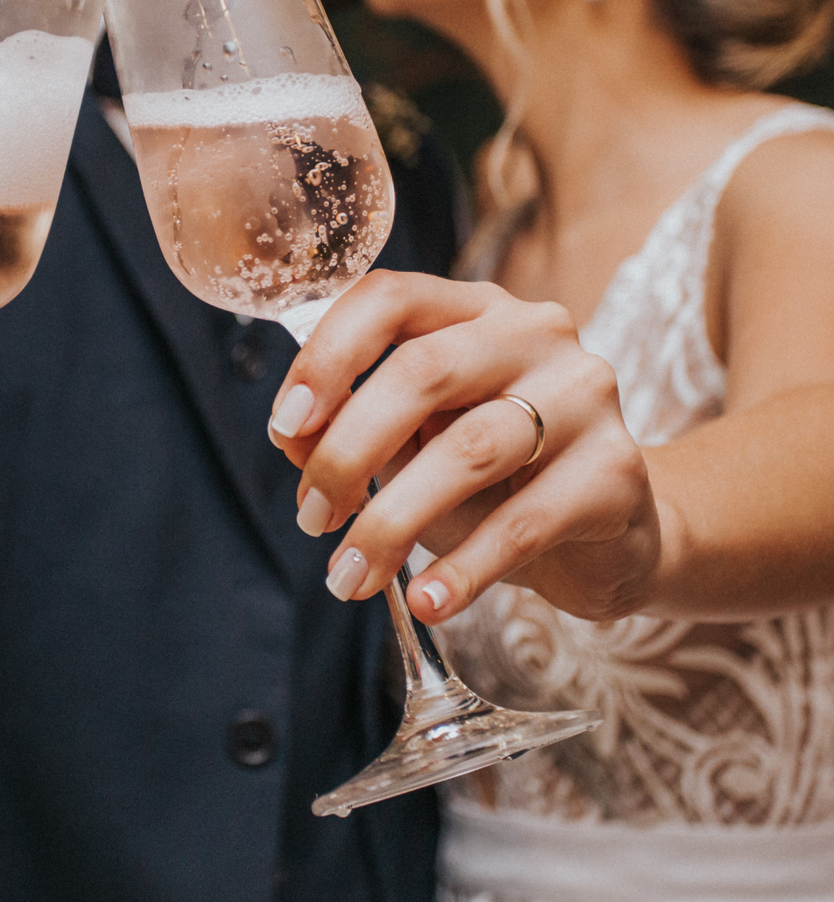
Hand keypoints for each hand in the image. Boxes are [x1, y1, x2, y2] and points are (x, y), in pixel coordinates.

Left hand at [269, 272, 657, 624]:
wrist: (612, 536)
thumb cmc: (497, 481)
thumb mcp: (415, 446)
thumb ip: (351, 430)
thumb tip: (293, 440)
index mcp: (474, 309)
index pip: (389, 298)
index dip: (326, 358)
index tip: (285, 426)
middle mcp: (535, 333)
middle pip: (422, 371)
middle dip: (348, 450)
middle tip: (312, 516)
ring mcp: (585, 396)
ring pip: (470, 449)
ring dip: (392, 520)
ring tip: (350, 574)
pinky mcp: (616, 472)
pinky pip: (524, 524)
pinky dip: (464, 571)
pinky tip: (428, 602)